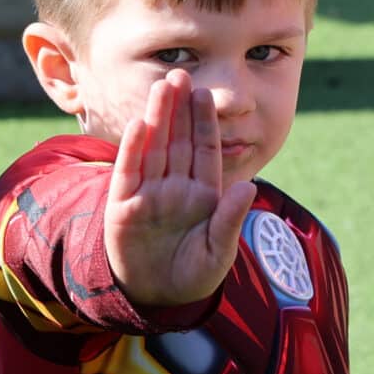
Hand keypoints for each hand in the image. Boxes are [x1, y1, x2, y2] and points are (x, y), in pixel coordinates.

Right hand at [104, 69, 255, 307]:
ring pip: (154, 149)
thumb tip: (249, 187)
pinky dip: (133, 150)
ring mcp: (149, 195)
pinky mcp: (124, 208)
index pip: (204, 151)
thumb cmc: (192, 276)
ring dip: (158, 119)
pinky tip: (139, 125)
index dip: (204, 123)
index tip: (206, 94)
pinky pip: (129, 174)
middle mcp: (175, 188)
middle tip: (181, 75)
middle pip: (178, 141)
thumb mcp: (218, 253)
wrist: (157, 299)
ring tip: (162, 88)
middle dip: (180, 109)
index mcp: (203, 194)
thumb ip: (230, 220)